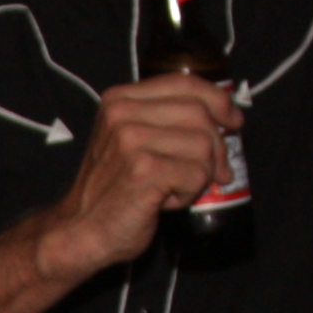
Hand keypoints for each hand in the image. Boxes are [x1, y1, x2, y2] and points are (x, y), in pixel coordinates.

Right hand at [40, 75, 236, 281]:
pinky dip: (191, 192)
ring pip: (204, 145)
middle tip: (217, 171)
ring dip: (202, 173)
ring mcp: (132, 141)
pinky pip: (198, 173)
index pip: (184, 82)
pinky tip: (167, 201)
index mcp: (119, 100)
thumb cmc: (112, 190)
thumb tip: (222, 119)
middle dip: (218, 146)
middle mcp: (123, 114)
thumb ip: (162, 121)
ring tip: (177, 188)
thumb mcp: (129, 141)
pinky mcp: (145, 170)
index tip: (232, 120)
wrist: (80, 230)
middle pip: (199, 113)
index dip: (217, 99)